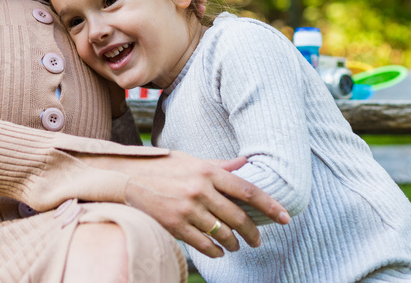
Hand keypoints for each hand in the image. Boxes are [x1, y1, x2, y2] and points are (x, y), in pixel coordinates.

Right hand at [78, 151, 289, 257]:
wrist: (125, 178)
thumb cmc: (159, 167)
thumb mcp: (189, 160)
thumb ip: (219, 165)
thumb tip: (245, 162)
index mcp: (207, 170)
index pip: (247, 190)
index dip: (269, 205)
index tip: (284, 218)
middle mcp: (200, 189)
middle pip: (238, 218)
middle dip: (252, 233)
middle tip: (257, 241)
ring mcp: (187, 209)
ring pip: (223, 234)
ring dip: (234, 244)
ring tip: (236, 245)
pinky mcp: (175, 225)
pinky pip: (204, 245)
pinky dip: (215, 251)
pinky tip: (217, 251)